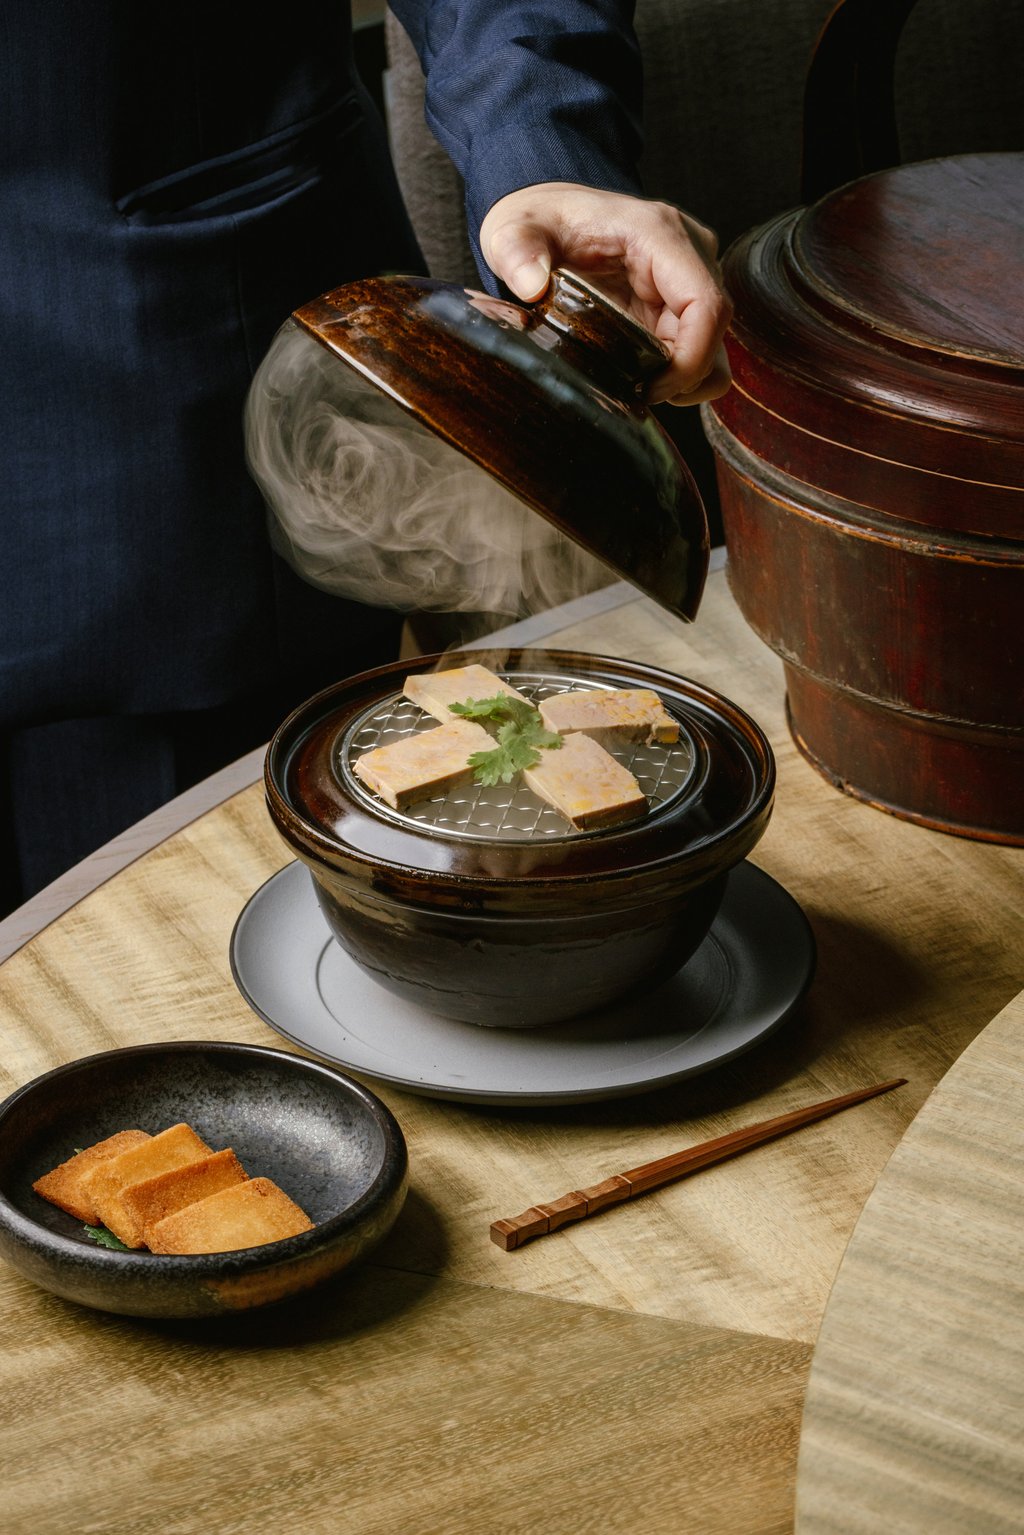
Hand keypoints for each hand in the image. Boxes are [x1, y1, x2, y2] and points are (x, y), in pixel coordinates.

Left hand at [479, 183, 731, 405]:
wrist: (550, 217)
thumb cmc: (541, 222)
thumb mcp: (514, 231)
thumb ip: (517, 252)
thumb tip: (532, 285)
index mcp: (657, 233)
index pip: (706, 304)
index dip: (690, 359)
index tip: (651, 389)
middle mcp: (687, 252)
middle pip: (714, 333)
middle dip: (681, 377)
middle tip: (634, 395)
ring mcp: (688, 277)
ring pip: (713, 347)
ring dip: (683, 379)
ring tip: (637, 388)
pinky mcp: (680, 301)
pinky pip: (697, 348)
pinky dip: (676, 372)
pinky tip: (641, 376)